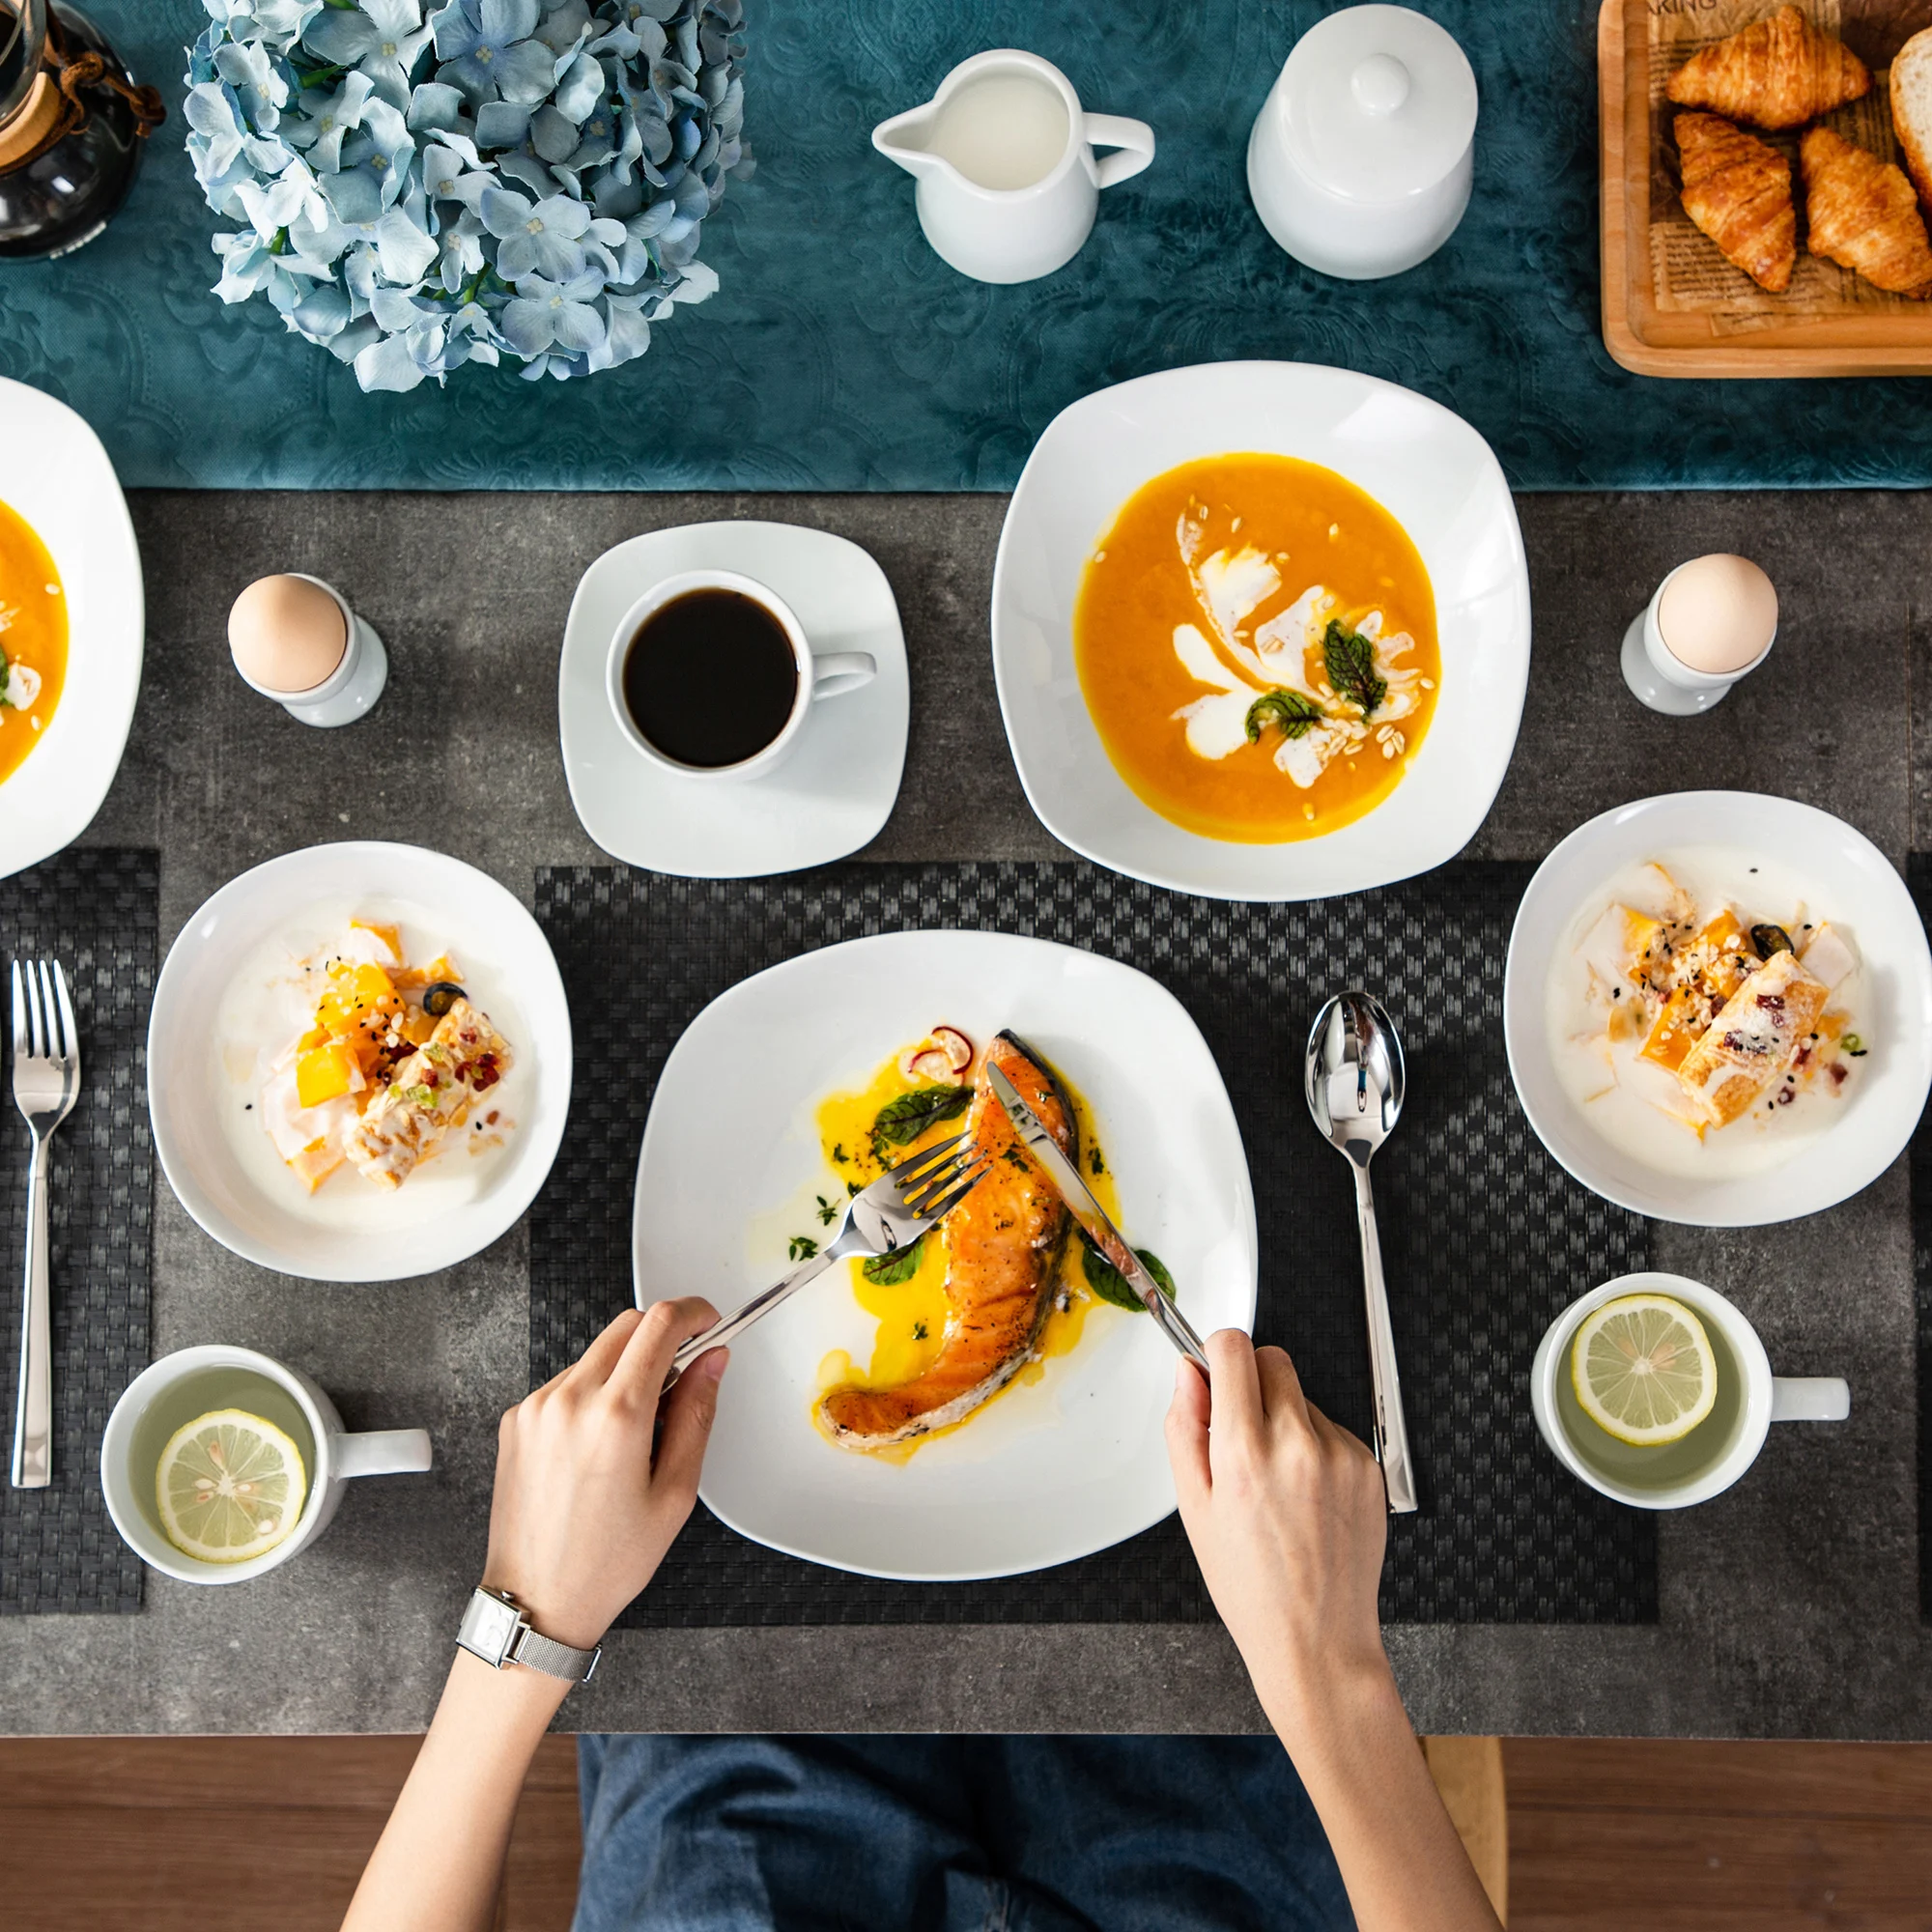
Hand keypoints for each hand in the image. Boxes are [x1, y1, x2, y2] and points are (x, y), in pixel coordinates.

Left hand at [482, 1299, 726, 1650]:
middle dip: (662, 1337)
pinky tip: (598, 1445)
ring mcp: (536, 1408)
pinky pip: (565, 1383)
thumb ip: (697, 1414)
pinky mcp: (516, 1420)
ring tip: (636, 1432)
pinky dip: (592, 1394)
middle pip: (627, 1325)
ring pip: (596, 1354)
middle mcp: (569, 1400)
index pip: (659, 1323)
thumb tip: (712, 1362)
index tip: (709, 1321)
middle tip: (682, 1377)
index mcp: (616, 1416)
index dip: (693, 1312)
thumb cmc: (606, 1562)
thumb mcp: (675, 1493)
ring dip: (625, 1369)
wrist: (536, 1600)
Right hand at [1166, 1329, 1391, 1738]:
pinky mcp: (1367, 1466)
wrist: (1317, 1641)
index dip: (1215, 1353)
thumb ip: (1184, 1429)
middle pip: (1272, 1358)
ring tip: (1275, 1482)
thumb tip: (1187, 1375)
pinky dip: (1314, 1447)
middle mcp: (1297, 1444)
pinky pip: (1331, 1428)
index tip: (1211, 1371)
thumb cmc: (1252, 1588)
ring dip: (1284, 1418)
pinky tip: (1305, 1496)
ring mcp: (1339, 1454)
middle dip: (1250, 1380)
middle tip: (1239, 1431)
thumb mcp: (1193, 1510)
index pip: (1233, 1349)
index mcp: (1244, 1453)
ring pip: (1302, 1396)